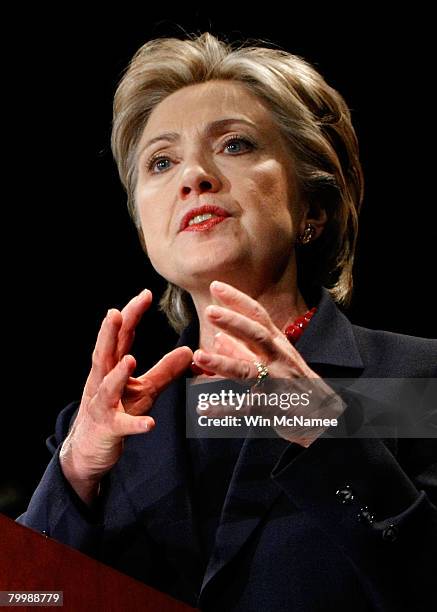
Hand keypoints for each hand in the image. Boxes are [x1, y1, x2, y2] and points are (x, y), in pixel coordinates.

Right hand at [60, 289, 192, 503]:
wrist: (90, 451)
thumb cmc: (116, 413)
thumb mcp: (143, 390)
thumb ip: (164, 370)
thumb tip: (190, 350)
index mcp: (111, 368)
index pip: (120, 337)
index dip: (130, 315)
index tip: (145, 294)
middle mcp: (102, 382)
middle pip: (105, 354)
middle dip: (109, 333)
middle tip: (117, 312)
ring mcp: (102, 406)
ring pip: (107, 388)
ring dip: (117, 374)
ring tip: (130, 360)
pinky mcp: (108, 430)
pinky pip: (122, 426)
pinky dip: (134, 424)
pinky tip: (149, 423)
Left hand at [192, 281, 343, 446]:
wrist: (325, 416)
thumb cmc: (296, 384)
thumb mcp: (273, 360)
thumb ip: (243, 350)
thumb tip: (218, 338)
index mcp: (277, 343)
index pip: (257, 315)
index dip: (237, 299)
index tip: (215, 285)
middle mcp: (279, 358)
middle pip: (256, 335)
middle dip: (233, 322)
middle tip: (209, 310)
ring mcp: (277, 382)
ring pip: (249, 370)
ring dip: (223, 362)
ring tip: (199, 356)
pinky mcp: (273, 406)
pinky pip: (246, 407)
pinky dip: (224, 408)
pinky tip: (203, 408)